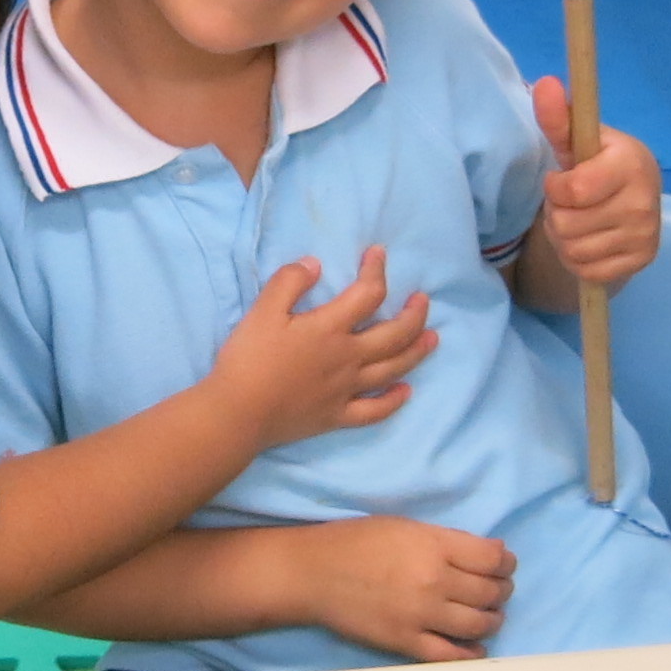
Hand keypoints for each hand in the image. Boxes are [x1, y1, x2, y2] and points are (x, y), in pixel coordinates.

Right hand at [201, 247, 434, 448]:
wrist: (238, 413)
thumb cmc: (248, 359)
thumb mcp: (262, 311)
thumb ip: (289, 282)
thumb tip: (316, 264)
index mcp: (331, 328)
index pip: (368, 293)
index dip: (377, 270)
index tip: (378, 254)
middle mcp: (348, 358)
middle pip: (394, 333)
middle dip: (414, 314)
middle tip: (422, 300)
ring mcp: (347, 390)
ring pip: (393, 369)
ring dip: (417, 352)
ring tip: (432, 339)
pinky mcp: (338, 416)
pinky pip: (375, 410)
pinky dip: (394, 401)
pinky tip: (406, 392)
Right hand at [289, 516, 515, 661]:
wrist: (313, 572)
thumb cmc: (355, 541)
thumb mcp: (405, 526)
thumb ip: (447, 539)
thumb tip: (489, 552)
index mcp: (434, 546)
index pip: (492, 558)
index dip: (506, 561)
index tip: (505, 563)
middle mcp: (433, 580)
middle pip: (491, 591)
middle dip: (503, 589)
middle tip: (499, 588)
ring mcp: (421, 615)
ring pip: (478, 624)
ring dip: (493, 619)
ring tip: (490, 615)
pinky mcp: (406, 641)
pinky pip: (450, 655)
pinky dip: (470, 653)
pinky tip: (475, 648)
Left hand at [529, 76, 661, 292]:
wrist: (633, 198)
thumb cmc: (599, 164)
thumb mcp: (577, 141)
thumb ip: (558, 118)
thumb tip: (544, 83)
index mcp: (631, 163)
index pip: (574, 190)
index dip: (556, 188)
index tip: (562, 180)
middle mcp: (645, 202)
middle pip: (567, 224)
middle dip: (558, 214)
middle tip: (571, 203)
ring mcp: (646, 235)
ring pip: (573, 250)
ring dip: (564, 238)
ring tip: (578, 220)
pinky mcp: (642, 262)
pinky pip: (587, 271)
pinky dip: (577, 260)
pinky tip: (588, 240)